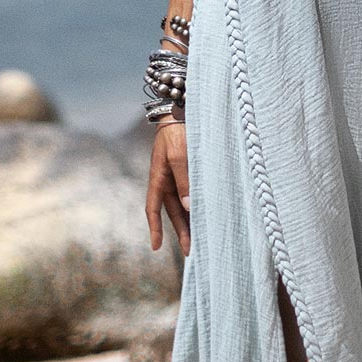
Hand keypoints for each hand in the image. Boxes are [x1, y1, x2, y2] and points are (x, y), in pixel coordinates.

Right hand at [146, 115, 190, 255]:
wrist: (183, 109)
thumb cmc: (177, 130)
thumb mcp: (178, 154)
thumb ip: (184, 180)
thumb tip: (189, 206)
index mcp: (158, 177)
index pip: (153, 208)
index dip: (155, 227)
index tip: (156, 247)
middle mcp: (167, 180)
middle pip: (173, 211)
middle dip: (181, 231)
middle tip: (190, 252)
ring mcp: (179, 176)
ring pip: (185, 205)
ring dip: (191, 222)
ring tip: (201, 240)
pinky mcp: (191, 170)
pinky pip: (194, 192)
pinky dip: (198, 206)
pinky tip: (208, 216)